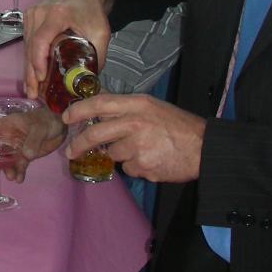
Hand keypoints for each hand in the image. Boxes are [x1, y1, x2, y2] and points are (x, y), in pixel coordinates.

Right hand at [0, 109, 65, 182]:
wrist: (62, 125)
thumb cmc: (47, 120)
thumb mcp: (40, 128)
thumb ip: (32, 141)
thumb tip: (25, 155)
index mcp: (8, 125)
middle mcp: (10, 136)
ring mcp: (18, 146)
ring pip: (6, 159)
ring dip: (5, 168)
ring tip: (9, 176)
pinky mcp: (27, 155)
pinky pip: (19, 165)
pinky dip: (18, 172)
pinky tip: (19, 179)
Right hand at [23, 0, 113, 97]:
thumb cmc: (92, 10)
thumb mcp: (101, 32)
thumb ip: (98, 56)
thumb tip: (89, 81)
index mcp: (57, 13)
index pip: (41, 39)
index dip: (39, 60)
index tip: (41, 78)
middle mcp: (39, 12)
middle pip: (30, 46)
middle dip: (31, 72)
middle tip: (33, 94)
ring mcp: (31, 13)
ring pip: (26, 46)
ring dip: (28, 69)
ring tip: (32, 91)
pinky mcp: (29, 17)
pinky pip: (27, 42)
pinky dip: (30, 59)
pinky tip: (33, 76)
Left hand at [66, 93, 204, 183]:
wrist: (204, 148)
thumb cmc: (177, 125)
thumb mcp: (151, 106)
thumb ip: (126, 109)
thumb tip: (98, 111)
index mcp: (137, 105)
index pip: (101, 104)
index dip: (80, 110)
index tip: (67, 117)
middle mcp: (135, 124)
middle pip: (97, 134)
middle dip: (80, 143)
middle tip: (71, 150)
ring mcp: (139, 147)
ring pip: (113, 154)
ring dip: (120, 154)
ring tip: (142, 149)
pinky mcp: (144, 167)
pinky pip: (128, 168)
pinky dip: (135, 166)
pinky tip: (151, 159)